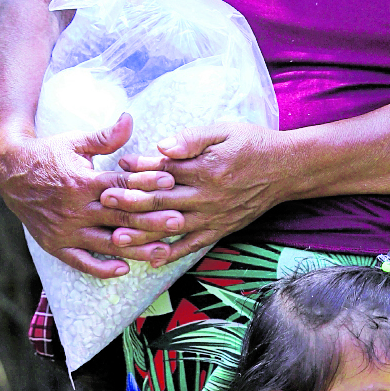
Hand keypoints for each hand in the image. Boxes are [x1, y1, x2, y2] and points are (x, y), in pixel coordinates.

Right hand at [0, 116, 181, 278]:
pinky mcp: (57, 246)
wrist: (10, 174)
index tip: (171, 182)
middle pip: (120, 217)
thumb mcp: (74, 142)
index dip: (146, 183)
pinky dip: (102, 268)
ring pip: (107, 243)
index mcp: (82, 182)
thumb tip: (130, 119)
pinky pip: (82, 262)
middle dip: (151, 219)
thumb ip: (104, 137)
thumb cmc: (48, 155)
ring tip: (163, 251)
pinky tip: (124, 270)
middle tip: (179, 220)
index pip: (120, 185)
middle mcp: (75, 209)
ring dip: (136, 248)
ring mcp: (66, 230)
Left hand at [99, 122, 290, 265]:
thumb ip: (192, 138)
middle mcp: (206, 197)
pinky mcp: (219, 230)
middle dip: (131, 203)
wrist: (285, 170)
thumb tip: (162, 146)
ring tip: (117, 238)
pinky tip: (151, 260)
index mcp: (204, 169)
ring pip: (171, 228)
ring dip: (143, 234)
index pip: (164, 171)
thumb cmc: (252, 143)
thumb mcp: (223, 130)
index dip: (139, 169)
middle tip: (104, 203)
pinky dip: (172, 254)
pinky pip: (191, 246)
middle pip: (162, 201)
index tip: (117, 168)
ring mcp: (212, 217)